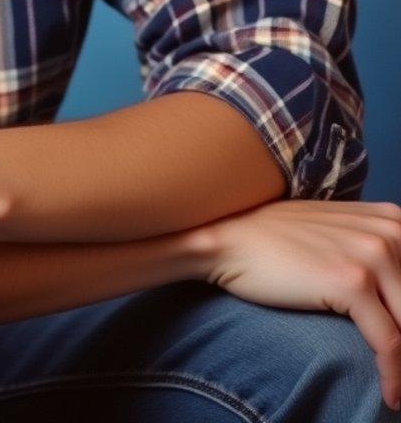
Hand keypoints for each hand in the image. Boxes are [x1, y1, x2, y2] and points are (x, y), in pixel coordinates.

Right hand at [199, 198, 400, 409]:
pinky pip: (390, 344)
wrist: (232, 240)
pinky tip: (391, 396)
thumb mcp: (341, 235)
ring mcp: (372, 254)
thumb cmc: (279, 243)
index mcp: (393, 220)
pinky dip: (394, 377)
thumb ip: (377, 255)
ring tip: (399, 390)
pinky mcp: (352, 282)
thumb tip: (396, 302)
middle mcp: (390, 232)